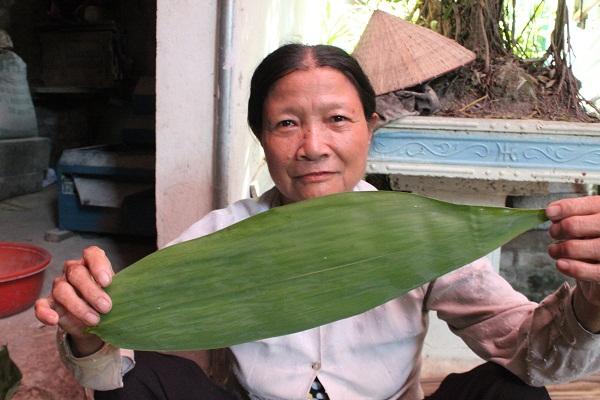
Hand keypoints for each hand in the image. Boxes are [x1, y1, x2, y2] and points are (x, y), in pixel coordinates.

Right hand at [35, 246, 114, 355]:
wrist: (97, 320)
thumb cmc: (109, 300)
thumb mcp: (118, 293)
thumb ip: (122, 289)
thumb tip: (137, 294)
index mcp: (92, 263)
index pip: (92, 254)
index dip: (98, 265)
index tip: (107, 282)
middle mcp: (74, 271)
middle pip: (77, 273)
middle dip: (92, 291)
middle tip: (106, 307)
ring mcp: (60, 286)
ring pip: (62, 289)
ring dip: (78, 306)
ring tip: (94, 320)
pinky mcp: (50, 304)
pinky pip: (41, 305)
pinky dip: (45, 313)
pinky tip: (54, 320)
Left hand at [546, 195, 599, 331]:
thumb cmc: (589, 252)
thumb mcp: (581, 232)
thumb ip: (571, 220)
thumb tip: (549, 212)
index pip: (597, 204)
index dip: (570, 207)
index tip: (548, 212)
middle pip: (598, 223)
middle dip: (568, 227)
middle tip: (552, 233)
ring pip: (596, 246)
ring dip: (568, 247)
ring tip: (554, 250)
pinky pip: (597, 271)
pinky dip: (574, 266)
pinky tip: (560, 264)